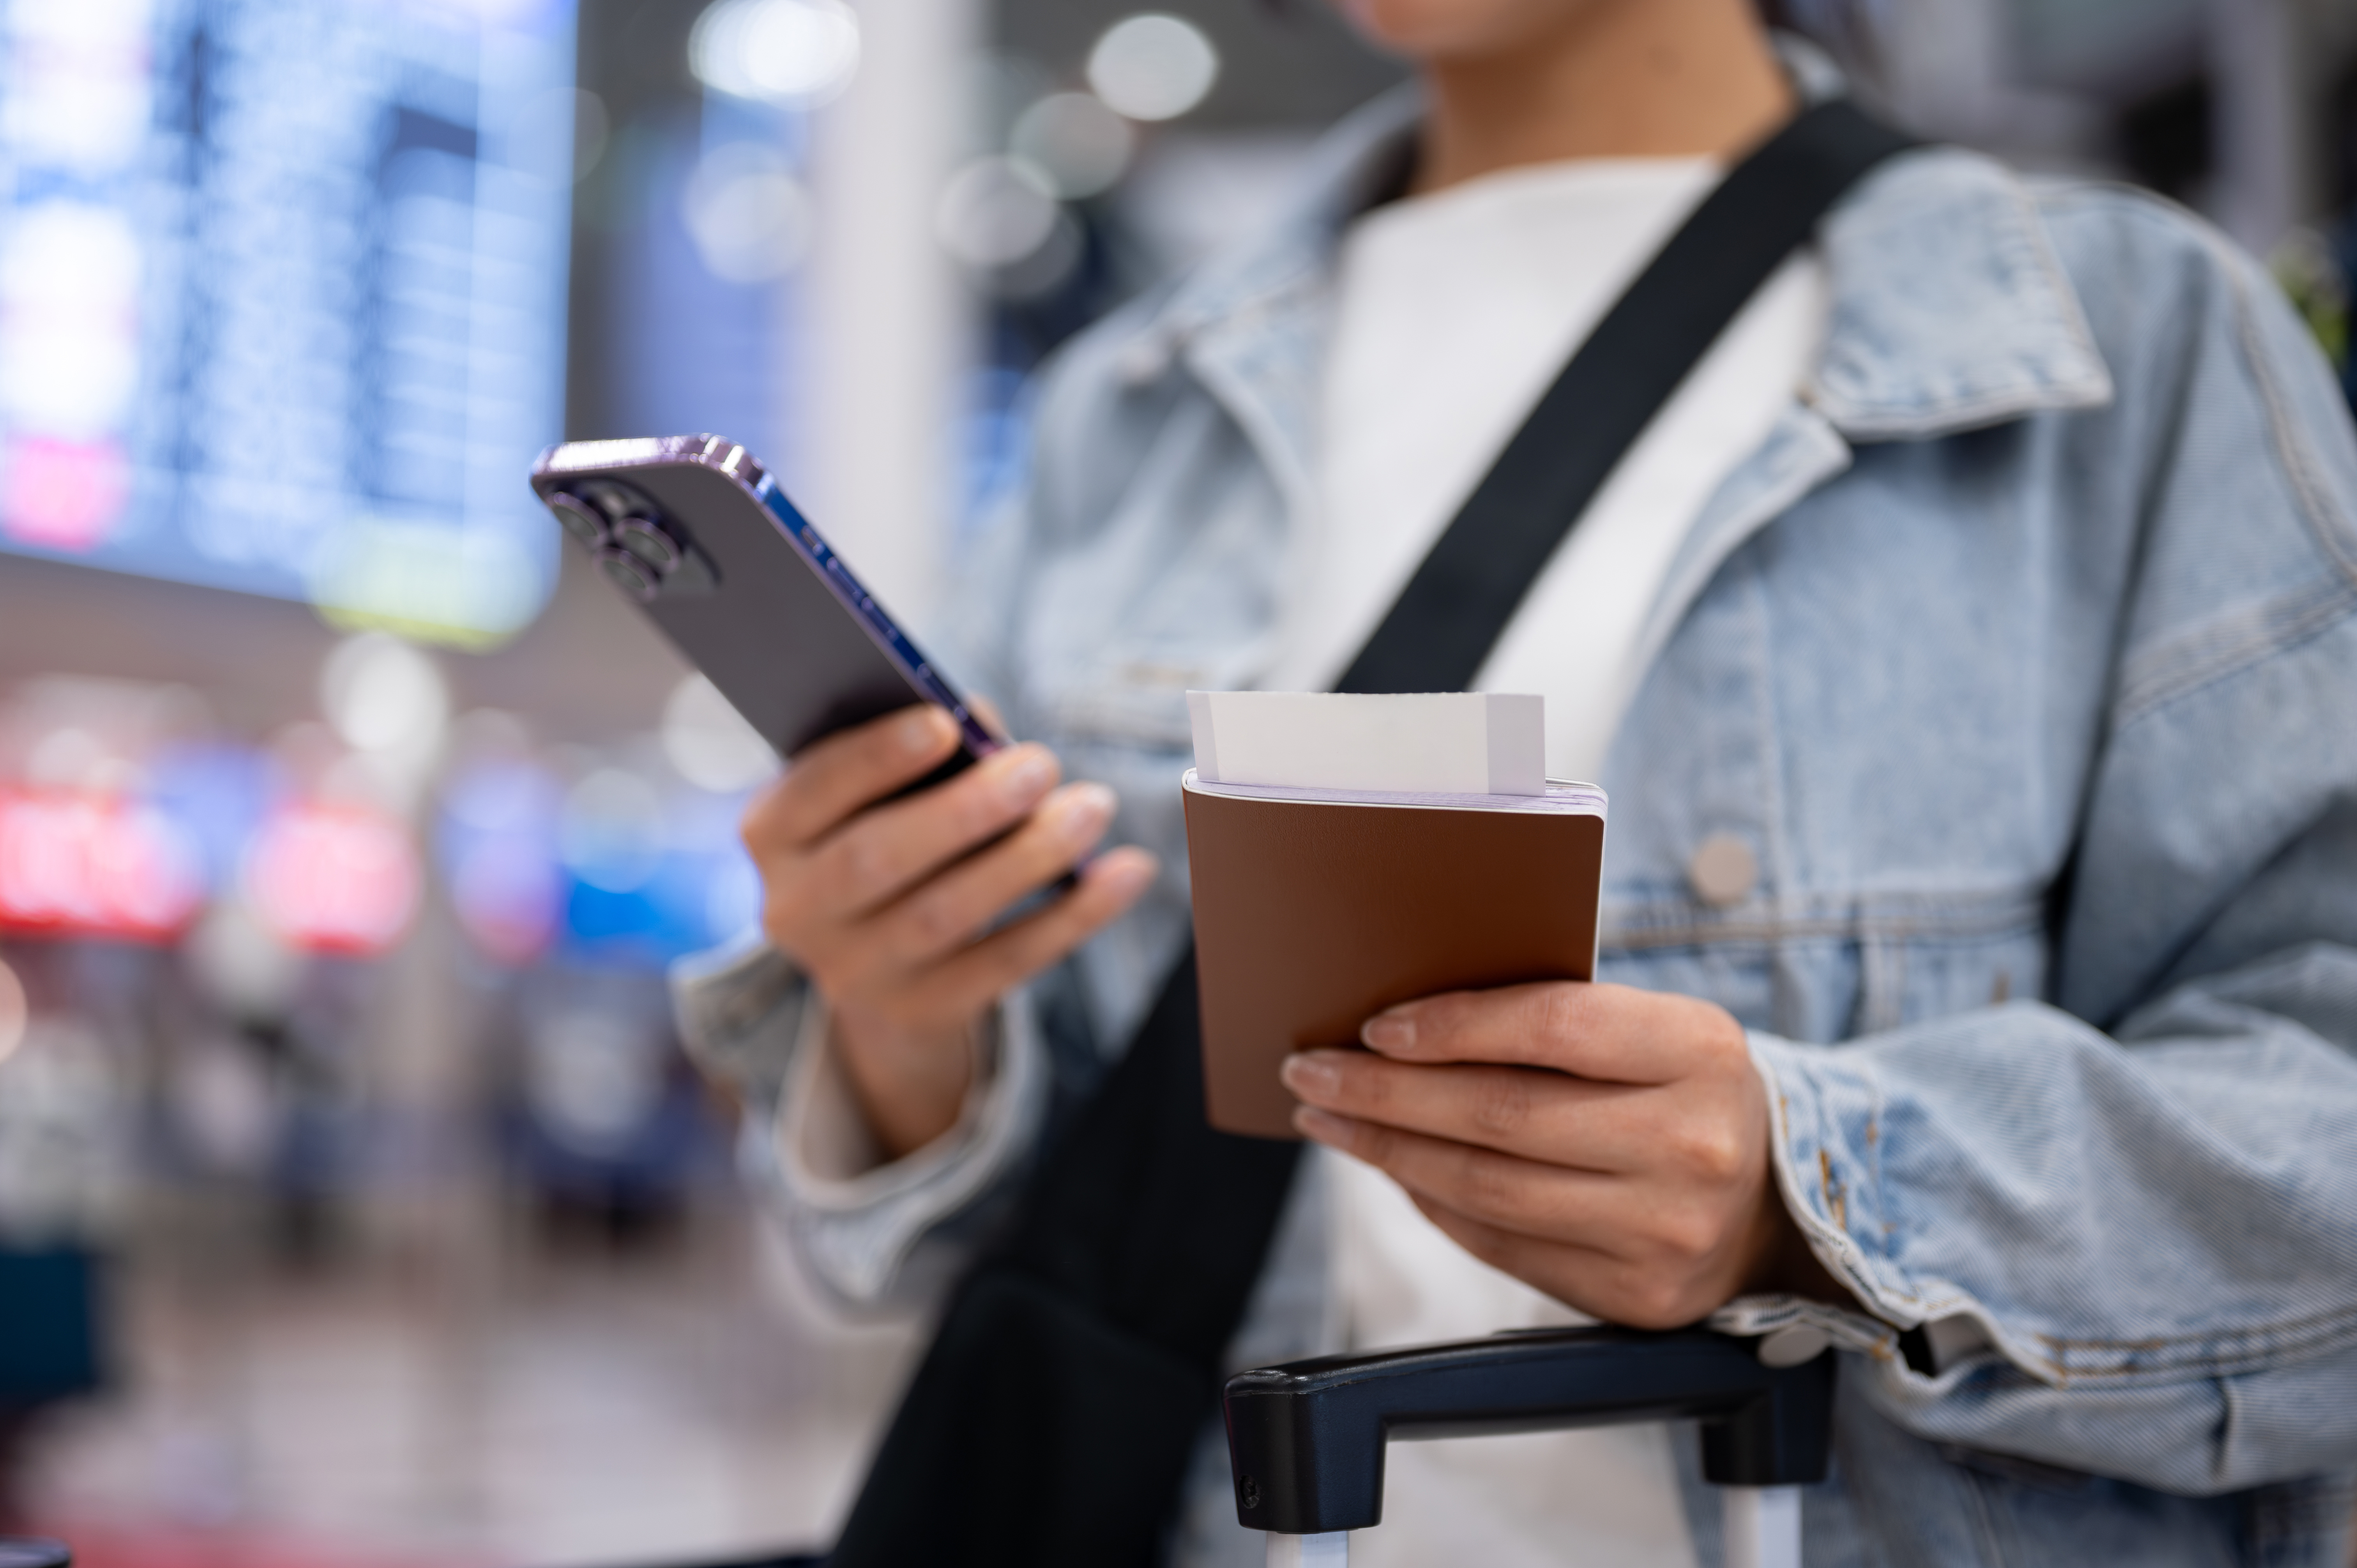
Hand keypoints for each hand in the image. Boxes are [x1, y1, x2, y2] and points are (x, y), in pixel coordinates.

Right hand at [743, 705, 1156, 1157]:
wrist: (876, 953)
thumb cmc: (885, 822)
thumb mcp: (877, 785)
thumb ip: (921, 747)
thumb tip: (982, 725)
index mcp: (771, 834)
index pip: (811, 792)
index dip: (874, 759)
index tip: (942, 723)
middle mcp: (795, 910)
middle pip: (877, 859)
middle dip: (965, 809)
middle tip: (1043, 764)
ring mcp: (854, 971)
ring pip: (946, 915)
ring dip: (1029, 857)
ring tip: (1093, 807)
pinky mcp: (921, 1009)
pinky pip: (1006, 963)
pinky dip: (1074, 916)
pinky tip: (1128, 872)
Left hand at [1280, 982, 1839, 1328]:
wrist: (1781, 1198)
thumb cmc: (1685, 1089)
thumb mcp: (1654, 1030)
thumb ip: (1556, 1021)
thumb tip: (1403, 1025)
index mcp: (1699, 1050)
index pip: (1552, 1025)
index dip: (1452, 1025)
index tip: (1372, 1026)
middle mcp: (1691, 1144)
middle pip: (1501, 1116)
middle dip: (1385, 1093)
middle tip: (1312, 1072)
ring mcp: (1667, 1231)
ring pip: (1488, 1190)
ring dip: (1389, 1154)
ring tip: (1331, 1121)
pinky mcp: (1639, 1297)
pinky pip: (1503, 1245)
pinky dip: (1435, 1204)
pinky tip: (1395, 1172)